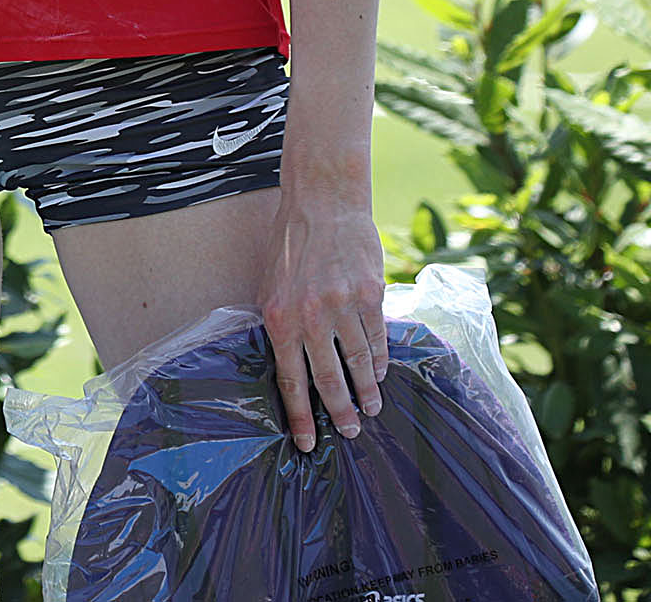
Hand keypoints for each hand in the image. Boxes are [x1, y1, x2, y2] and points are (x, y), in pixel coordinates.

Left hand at [260, 180, 388, 452]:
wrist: (322, 206)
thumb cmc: (291, 247)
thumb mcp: (270, 286)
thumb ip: (279, 324)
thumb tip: (287, 366)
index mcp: (279, 317)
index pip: (290, 380)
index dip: (300, 416)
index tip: (307, 444)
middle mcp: (311, 317)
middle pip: (328, 379)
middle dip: (339, 413)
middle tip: (349, 433)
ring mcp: (343, 307)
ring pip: (359, 364)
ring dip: (366, 391)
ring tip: (370, 409)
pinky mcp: (371, 296)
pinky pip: (377, 340)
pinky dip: (380, 362)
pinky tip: (381, 374)